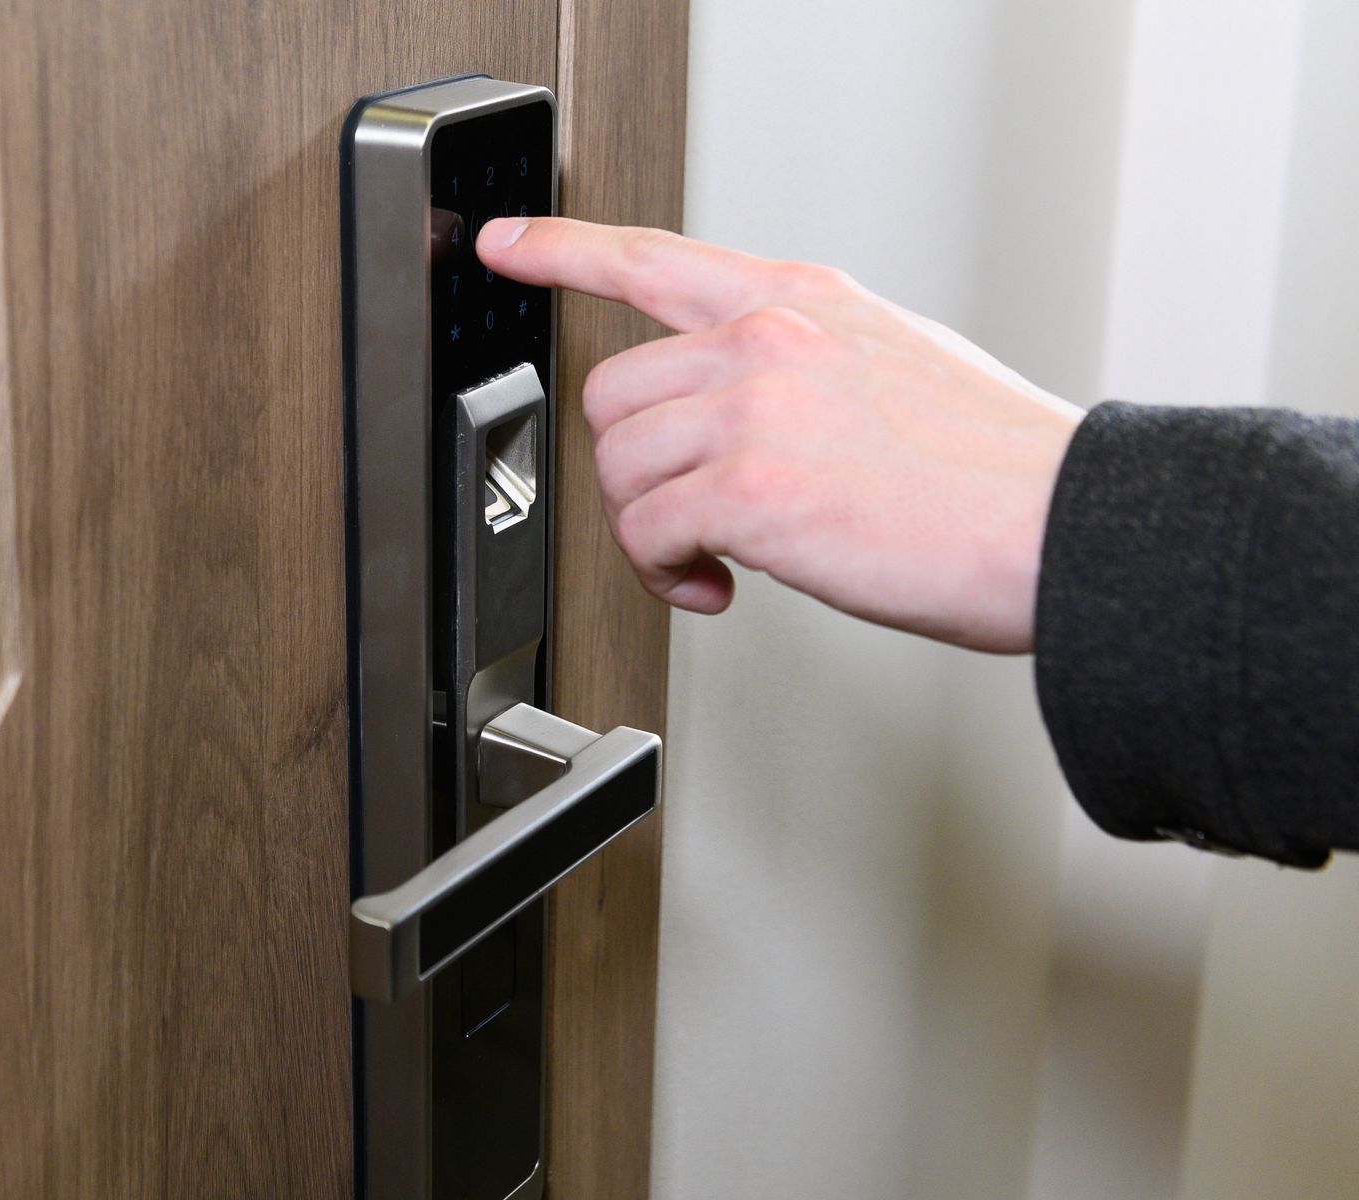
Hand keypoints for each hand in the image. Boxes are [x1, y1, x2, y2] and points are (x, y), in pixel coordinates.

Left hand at [475, 218, 1083, 653]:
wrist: (1059, 526)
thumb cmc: (993, 468)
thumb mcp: (895, 359)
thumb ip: (804, 361)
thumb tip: (743, 401)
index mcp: (801, 302)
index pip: (655, 258)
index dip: (564, 252)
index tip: (507, 249)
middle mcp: (767, 340)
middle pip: (611, 393)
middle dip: (628, 468)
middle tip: (678, 514)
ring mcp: (757, 410)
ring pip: (618, 467)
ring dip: (646, 530)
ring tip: (707, 558)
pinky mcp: (751, 490)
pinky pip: (645, 533)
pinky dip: (665, 575)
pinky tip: (719, 584)